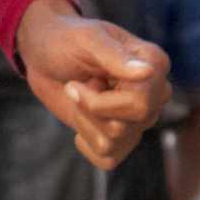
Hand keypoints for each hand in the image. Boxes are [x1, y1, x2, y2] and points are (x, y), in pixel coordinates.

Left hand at [19, 0, 170, 172]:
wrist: (44, 55)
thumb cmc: (65, 40)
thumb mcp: (86, 40)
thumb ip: (115, 57)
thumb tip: (149, 72)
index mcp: (154, 65)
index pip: (140, 105)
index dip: (99, 103)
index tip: (75, 84)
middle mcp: (154, 94)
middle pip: (127, 127)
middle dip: (89, 111)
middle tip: (75, 87)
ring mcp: (139, 117)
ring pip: (114, 142)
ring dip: (84, 121)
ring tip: (81, 96)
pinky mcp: (121, 136)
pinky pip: (108, 159)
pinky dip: (86, 142)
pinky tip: (81, 119)